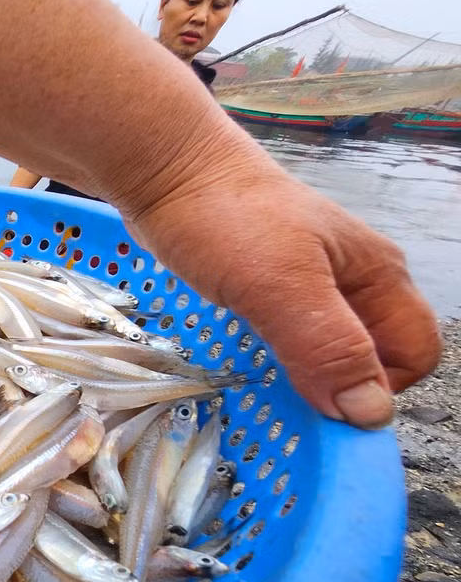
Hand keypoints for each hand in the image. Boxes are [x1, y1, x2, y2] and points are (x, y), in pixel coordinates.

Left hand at [124, 163, 439, 429]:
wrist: (168, 170)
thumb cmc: (226, 217)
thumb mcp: (280, 285)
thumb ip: (327, 344)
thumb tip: (370, 411)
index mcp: (376, 277)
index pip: (414, 354)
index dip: (378, 389)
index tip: (322, 406)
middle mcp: (353, 282)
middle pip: (371, 356)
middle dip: (337, 388)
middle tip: (284, 406)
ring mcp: (310, 282)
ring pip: (326, 348)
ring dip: (302, 377)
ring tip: (261, 391)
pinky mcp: (268, 285)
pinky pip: (287, 335)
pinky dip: (272, 358)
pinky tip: (242, 364)